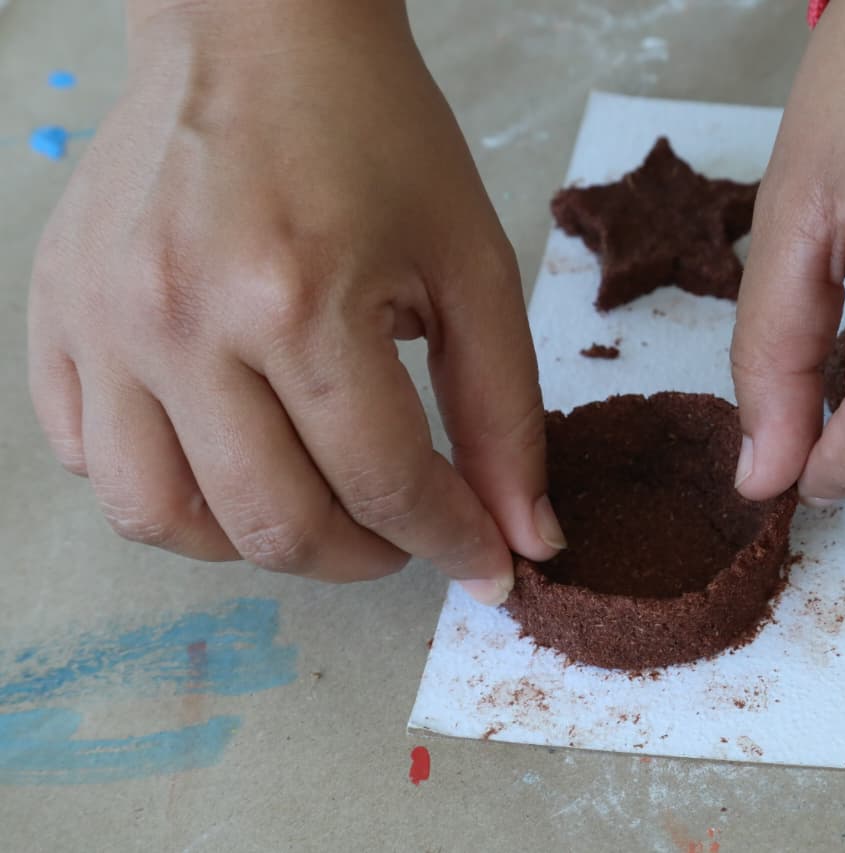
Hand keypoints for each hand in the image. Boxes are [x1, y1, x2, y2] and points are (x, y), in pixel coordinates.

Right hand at [27, 0, 563, 596]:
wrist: (255, 32)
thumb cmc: (375, 133)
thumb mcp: (471, 263)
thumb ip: (506, 413)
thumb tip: (526, 535)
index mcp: (298, 299)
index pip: (385, 484)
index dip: (450, 542)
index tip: (484, 563)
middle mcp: (183, 321)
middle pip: (273, 524)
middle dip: (361, 558)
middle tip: (401, 533)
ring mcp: (103, 322)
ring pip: (160, 518)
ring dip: (253, 545)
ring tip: (314, 508)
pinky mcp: (58, 314)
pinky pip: (86, 458)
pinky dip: (162, 490)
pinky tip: (224, 457)